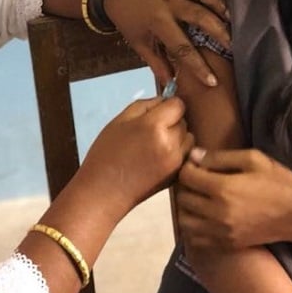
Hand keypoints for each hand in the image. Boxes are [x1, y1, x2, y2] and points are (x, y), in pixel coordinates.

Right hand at [78, 96, 193, 219]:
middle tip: (151, 130)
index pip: (178, 104)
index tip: (157, 111)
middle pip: (184, 120)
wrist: (103, 192)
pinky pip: (186, 154)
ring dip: (177, 137)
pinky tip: (159, 157)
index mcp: (154, 126)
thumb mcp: (119, 121)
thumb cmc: (106, 155)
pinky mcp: (177, 175)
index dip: (168, 105)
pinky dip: (178, 152)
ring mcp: (176, 162)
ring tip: (156, 144)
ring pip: (188, 137)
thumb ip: (145, 105)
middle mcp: (170, 144)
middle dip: (171, 121)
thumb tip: (164, 100)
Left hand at [103, 0, 229, 86]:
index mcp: (157, 22)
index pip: (181, 47)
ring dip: (216, 1)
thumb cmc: (132, 22)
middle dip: (217, 31)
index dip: (197, 66)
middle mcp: (168, 2)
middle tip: (232, 45)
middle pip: (197, 15)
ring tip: (230, 16)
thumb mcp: (140, 45)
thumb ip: (156, 64)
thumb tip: (173, 85)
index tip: (212, 81)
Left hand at [176, 148, 291, 250]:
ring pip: (185, 221)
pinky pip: (195, 238)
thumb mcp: (253, 159)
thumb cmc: (278, 182)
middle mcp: (217, 212)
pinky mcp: (226, 244)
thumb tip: (195, 156)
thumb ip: (221, 157)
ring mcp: (220, 232)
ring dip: (186, 207)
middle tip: (196, 179)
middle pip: (183, 198)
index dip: (187, 167)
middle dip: (185, 186)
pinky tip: (202, 216)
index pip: (187, 176)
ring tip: (197, 198)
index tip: (195, 164)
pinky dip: (192, 227)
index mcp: (223, 188)